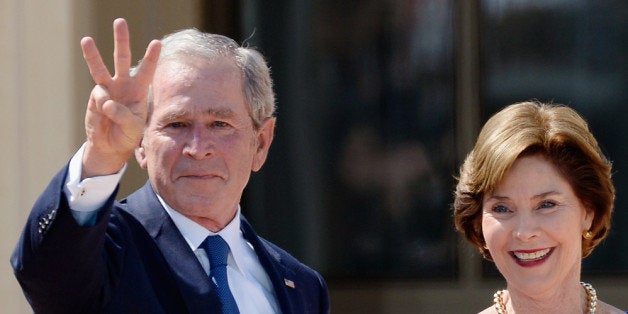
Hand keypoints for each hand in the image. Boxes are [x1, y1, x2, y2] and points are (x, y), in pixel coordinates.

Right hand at [81, 18, 160, 177]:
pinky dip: (102, 104)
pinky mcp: (95, 96)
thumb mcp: (133, 129)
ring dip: (93, 54)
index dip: (151, 57)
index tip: (157, 42)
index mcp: (139, 90)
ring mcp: (108, 89)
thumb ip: (123, 115)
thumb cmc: (127, 135)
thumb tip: (107, 101)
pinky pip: (98, 96)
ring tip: (86, 39)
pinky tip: (104, 113)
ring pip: (100, 68)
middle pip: (122, 59)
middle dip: (121, 40)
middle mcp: (123, 85)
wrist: (110, 145)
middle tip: (119, 21)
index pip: (147, 71)